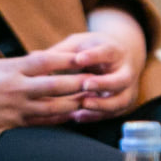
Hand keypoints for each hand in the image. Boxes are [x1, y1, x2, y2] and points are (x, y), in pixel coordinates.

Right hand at [0, 49, 90, 137]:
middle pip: (56, 85)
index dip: (67, 59)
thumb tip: (40, 62)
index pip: (46, 61)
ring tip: (93, 98)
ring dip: (76, 102)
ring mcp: (17, 109)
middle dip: (80, 81)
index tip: (84, 56)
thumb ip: (17, 65)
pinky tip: (74, 115)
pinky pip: (45, 122)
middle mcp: (17, 89)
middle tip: (99, 78)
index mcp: (11, 70)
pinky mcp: (16, 125)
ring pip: (55, 106)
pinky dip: (62, 118)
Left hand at [55, 6, 148, 121]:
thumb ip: (61, 51)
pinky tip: (78, 116)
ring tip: (82, 105)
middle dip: (103, 83)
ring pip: (121, 100)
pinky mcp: (123, 103)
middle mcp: (125, 70)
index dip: (94, 56)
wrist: (116, 59)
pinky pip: (113, 113)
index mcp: (114, 51)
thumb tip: (33, 56)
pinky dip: (96, 115)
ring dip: (102, 105)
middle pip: (121, 79)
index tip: (79, 59)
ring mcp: (127, 88)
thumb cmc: (91, 49)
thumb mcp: (79, 44)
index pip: (107, 51)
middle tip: (85, 85)